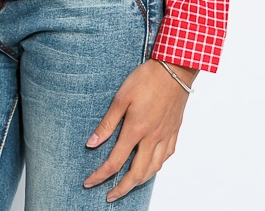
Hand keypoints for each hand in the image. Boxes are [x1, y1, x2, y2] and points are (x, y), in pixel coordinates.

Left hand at [83, 59, 197, 201]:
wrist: (174, 69)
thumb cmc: (147, 78)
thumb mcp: (121, 97)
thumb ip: (107, 123)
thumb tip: (92, 143)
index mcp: (136, 130)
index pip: (115, 162)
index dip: (101, 176)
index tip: (90, 183)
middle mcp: (152, 138)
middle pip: (136, 174)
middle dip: (121, 189)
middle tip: (110, 195)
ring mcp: (165, 135)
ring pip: (154, 169)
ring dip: (139, 181)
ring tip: (128, 184)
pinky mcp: (175, 130)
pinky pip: (167, 156)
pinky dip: (157, 166)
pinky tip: (152, 164)